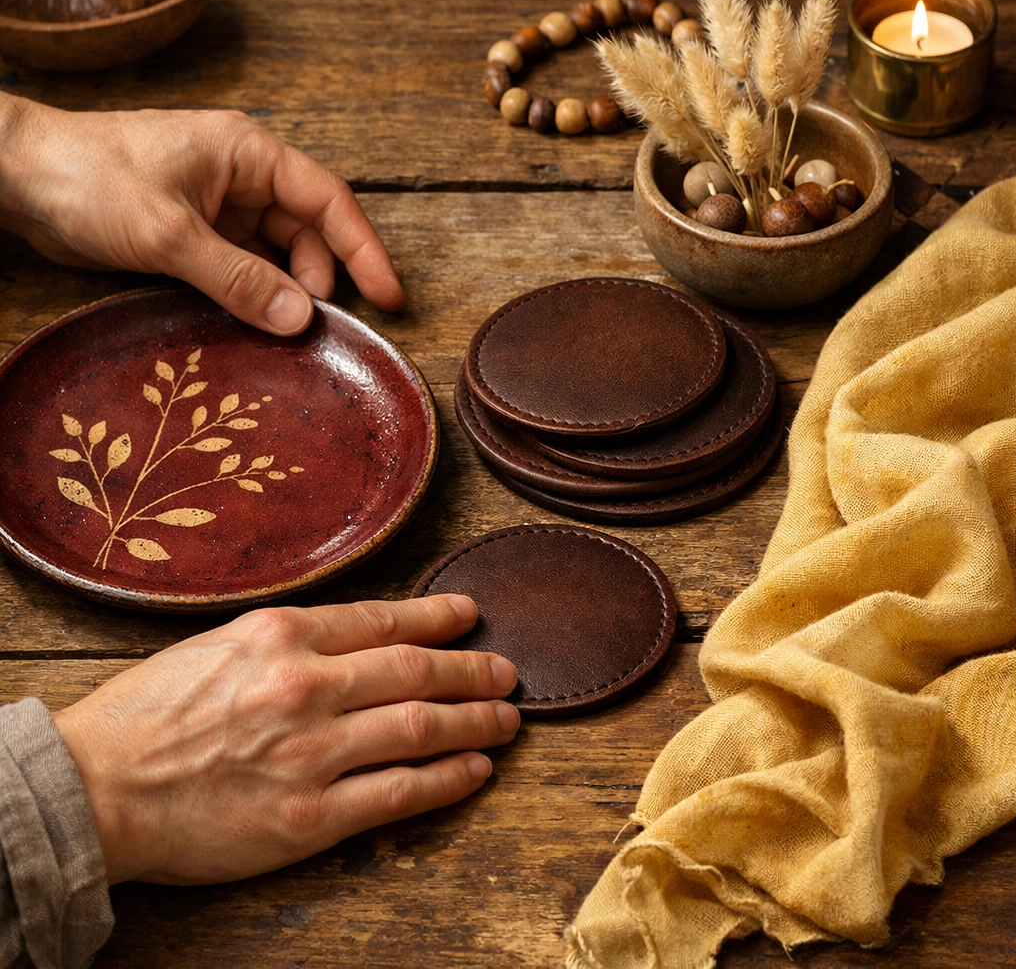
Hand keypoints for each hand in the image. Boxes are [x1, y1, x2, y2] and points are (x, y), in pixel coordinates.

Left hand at [0, 92, 403, 333]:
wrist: (19, 178)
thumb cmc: (89, 179)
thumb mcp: (171, 234)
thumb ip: (239, 279)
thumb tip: (300, 319)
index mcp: (249, 154)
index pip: (329, 201)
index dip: (364, 251)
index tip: (389, 297)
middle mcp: (244, 178)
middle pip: (308, 234)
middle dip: (319, 280)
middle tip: (315, 327)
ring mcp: (222, 207)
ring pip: (278, 256)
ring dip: (285, 292)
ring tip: (283, 330)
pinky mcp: (200, 235)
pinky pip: (246, 268)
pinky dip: (256, 295)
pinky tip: (257, 322)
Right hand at [52, 595, 518, 884]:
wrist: (93, 788)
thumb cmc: (148, 712)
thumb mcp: (221, 645)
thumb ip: (293, 639)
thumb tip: (362, 636)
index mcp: (280, 635)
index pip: (383, 620)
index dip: (437, 617)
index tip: (469, 616)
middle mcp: (304, 685)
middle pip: (415, 670)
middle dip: (471, 669)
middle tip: (506, 670)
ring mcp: (310, 752)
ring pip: (419, 727)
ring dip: (474, 721)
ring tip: (506, 718)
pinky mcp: (308, 817)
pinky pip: (398, 792)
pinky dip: (447, 779)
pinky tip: (476, 769)